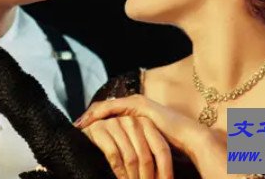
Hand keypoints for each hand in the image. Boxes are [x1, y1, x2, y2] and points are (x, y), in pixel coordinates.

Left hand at [77, 95, 229, 178]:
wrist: (190, 141)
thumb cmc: (170, 150)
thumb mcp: (143, 149)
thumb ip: (131, 149)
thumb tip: (118, 162)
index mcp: (135, 116)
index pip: (110, 117)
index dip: (94, 124)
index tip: (79, 132)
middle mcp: (135, 107)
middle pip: (106, 109)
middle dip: (89, 118)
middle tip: (74, 125)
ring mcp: (137, 104)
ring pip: (107, 107)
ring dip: (91, 115)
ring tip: (78, 124)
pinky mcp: (140, 104)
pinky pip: (114, 107)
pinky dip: (99, 113)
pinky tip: (89, 121)